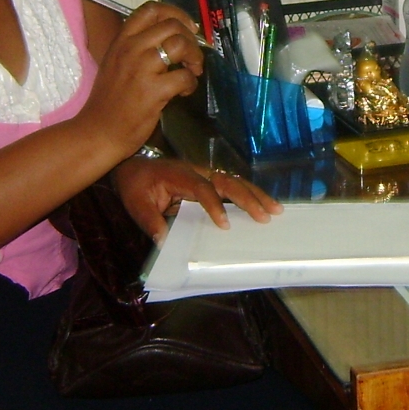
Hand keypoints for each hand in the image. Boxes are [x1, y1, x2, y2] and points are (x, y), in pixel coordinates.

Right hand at [76, 2, 204, 155]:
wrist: (98, 132)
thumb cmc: (108, 101)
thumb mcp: (116, 63)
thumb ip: (138, 48)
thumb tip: (171, 39)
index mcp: (121, 40)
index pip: (151, 9)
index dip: (176, 13)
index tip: (187, 27)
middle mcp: (131, 49)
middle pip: (172, 25)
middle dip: (191, 38)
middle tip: (192, 55)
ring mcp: (142, 69)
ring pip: (181, 44)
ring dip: (195, 57)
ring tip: (192, 71)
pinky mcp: (154, 91)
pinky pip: (185, 76)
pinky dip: (191, 83)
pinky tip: (183, 91)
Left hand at [112, 157, 281, 239]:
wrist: (133, 168)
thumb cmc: (136, 186)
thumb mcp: (136, 204)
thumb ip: (150, 221)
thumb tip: (164, 241)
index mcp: (179, 176)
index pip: (201, 188)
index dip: (214, 204)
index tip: (224, 224)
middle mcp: (197, 172)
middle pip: (227, 181)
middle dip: (247, 198)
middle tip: (265, 215)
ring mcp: (205, 175)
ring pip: (235, 181)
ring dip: (255, 195)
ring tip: (276, 210)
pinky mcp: (209, 181)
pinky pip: (232, 186)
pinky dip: (250, 195)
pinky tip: (265, 206)